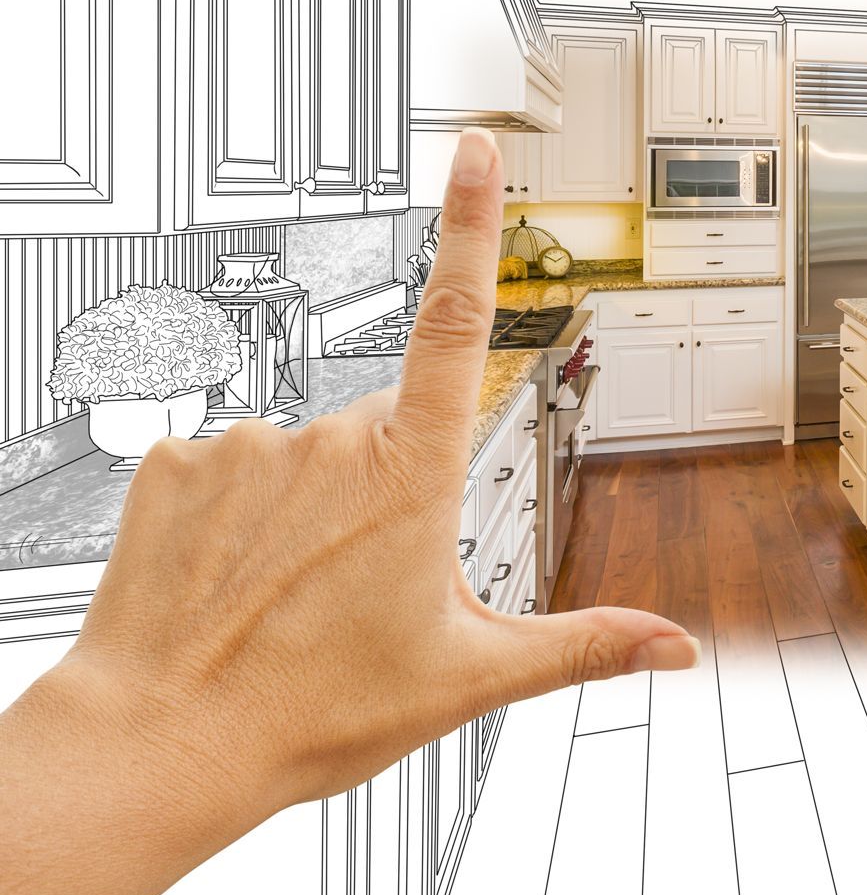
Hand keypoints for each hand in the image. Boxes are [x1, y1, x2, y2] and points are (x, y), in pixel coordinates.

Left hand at [0, 130, 696, 894]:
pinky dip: (237, 514)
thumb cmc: (314, 712)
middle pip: (386, 432)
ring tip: (290, 600)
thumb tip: (679, 650)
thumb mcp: (470, 678)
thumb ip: (584, 645)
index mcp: (413, 474)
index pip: (457, 323)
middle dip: (388, 492)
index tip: (474, 150)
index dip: (471, 227)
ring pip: (306, 454)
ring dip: (310, 508)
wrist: (160, 745)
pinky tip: (230, 578)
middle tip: (363, 591)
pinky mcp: (173, 463)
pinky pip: (228, 467)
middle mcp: (331, 438)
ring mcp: (247, 445)